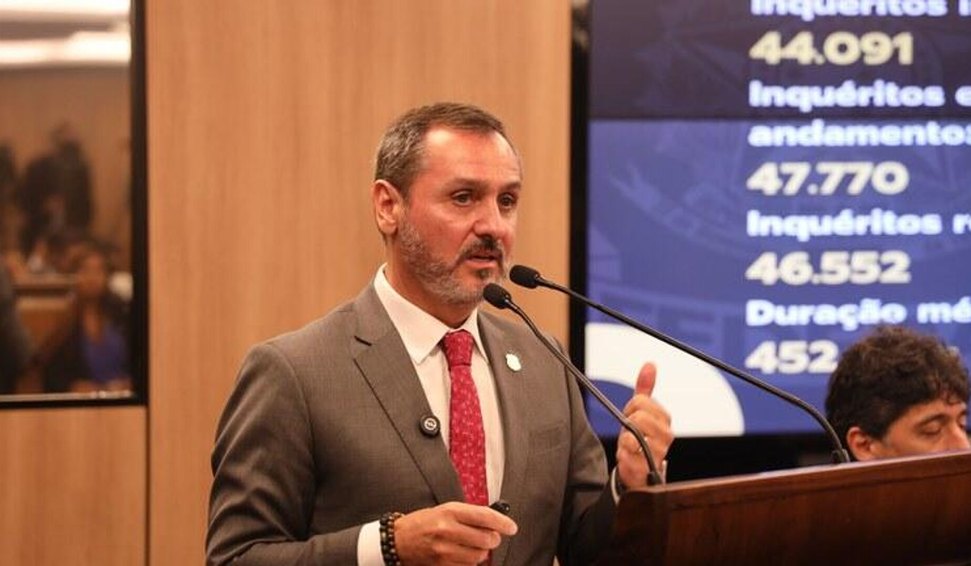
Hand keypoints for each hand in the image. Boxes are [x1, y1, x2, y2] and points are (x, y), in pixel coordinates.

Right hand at [393, 501, 517, 564]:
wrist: (398, 540)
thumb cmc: (424, 523)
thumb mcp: (445, 510)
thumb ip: (470, 515)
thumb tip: (496, 521)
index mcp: (450, 511)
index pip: (484, 516)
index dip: (502, 523)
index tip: (511, 528)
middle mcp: (447, 530)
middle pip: (486, 539)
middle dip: (492, 539)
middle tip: (489, 537)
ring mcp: (444, 550)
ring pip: (479, 556)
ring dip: (481, 553)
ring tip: (471, 546)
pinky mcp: (442, 565)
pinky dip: (470, 563)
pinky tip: (462, 555)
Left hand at [615, 362, 672, 488]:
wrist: (639, 468)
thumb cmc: (640, 437)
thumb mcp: (640, 410)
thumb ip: (645, 388)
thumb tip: (650, 364)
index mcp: (664, 418)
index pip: (640, 401)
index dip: (630, 409)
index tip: (632, 418)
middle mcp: (666, 434)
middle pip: (637, 417)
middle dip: (627, 424)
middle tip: (630, 433)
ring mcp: (659, 452)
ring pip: (632, 435)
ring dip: (624, 440)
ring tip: (630, 446)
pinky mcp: (647, 468)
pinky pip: (627, 455)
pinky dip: (622, 455)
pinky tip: (627, 457)